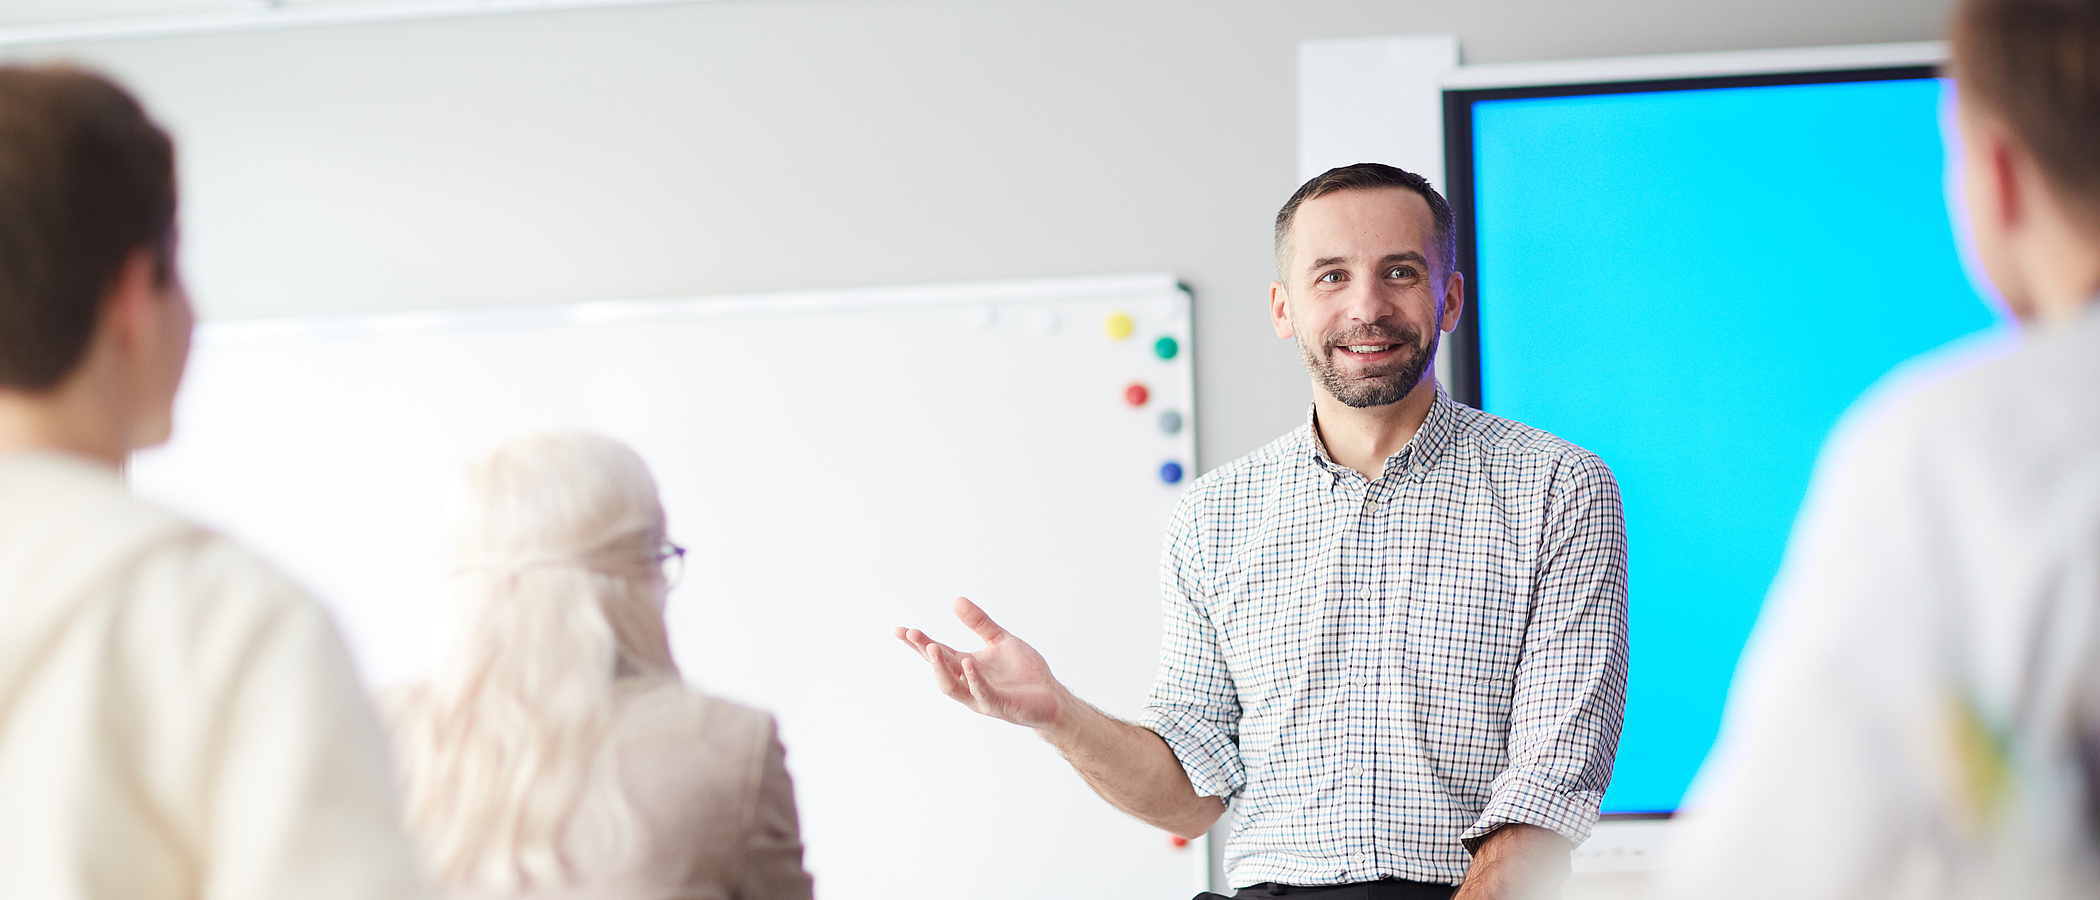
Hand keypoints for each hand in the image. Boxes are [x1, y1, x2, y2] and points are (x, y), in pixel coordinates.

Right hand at [895, 596, 1066, 730]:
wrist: (1050, 696)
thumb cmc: (1024, 671)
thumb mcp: (1000, 640)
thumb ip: (979, 623)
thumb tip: (955, 600)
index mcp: (966, 665)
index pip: (938, 652)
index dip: (918, 642)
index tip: (899, 630)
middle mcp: (968, 682)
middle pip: (939, 667)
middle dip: (924, 650)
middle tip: (911, 634)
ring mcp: (980, 696)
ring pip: (952, 686)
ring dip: (940, 668)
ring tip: (931, 648)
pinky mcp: (998, 706)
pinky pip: (982, 693)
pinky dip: (974, 679)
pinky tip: (968, 663)